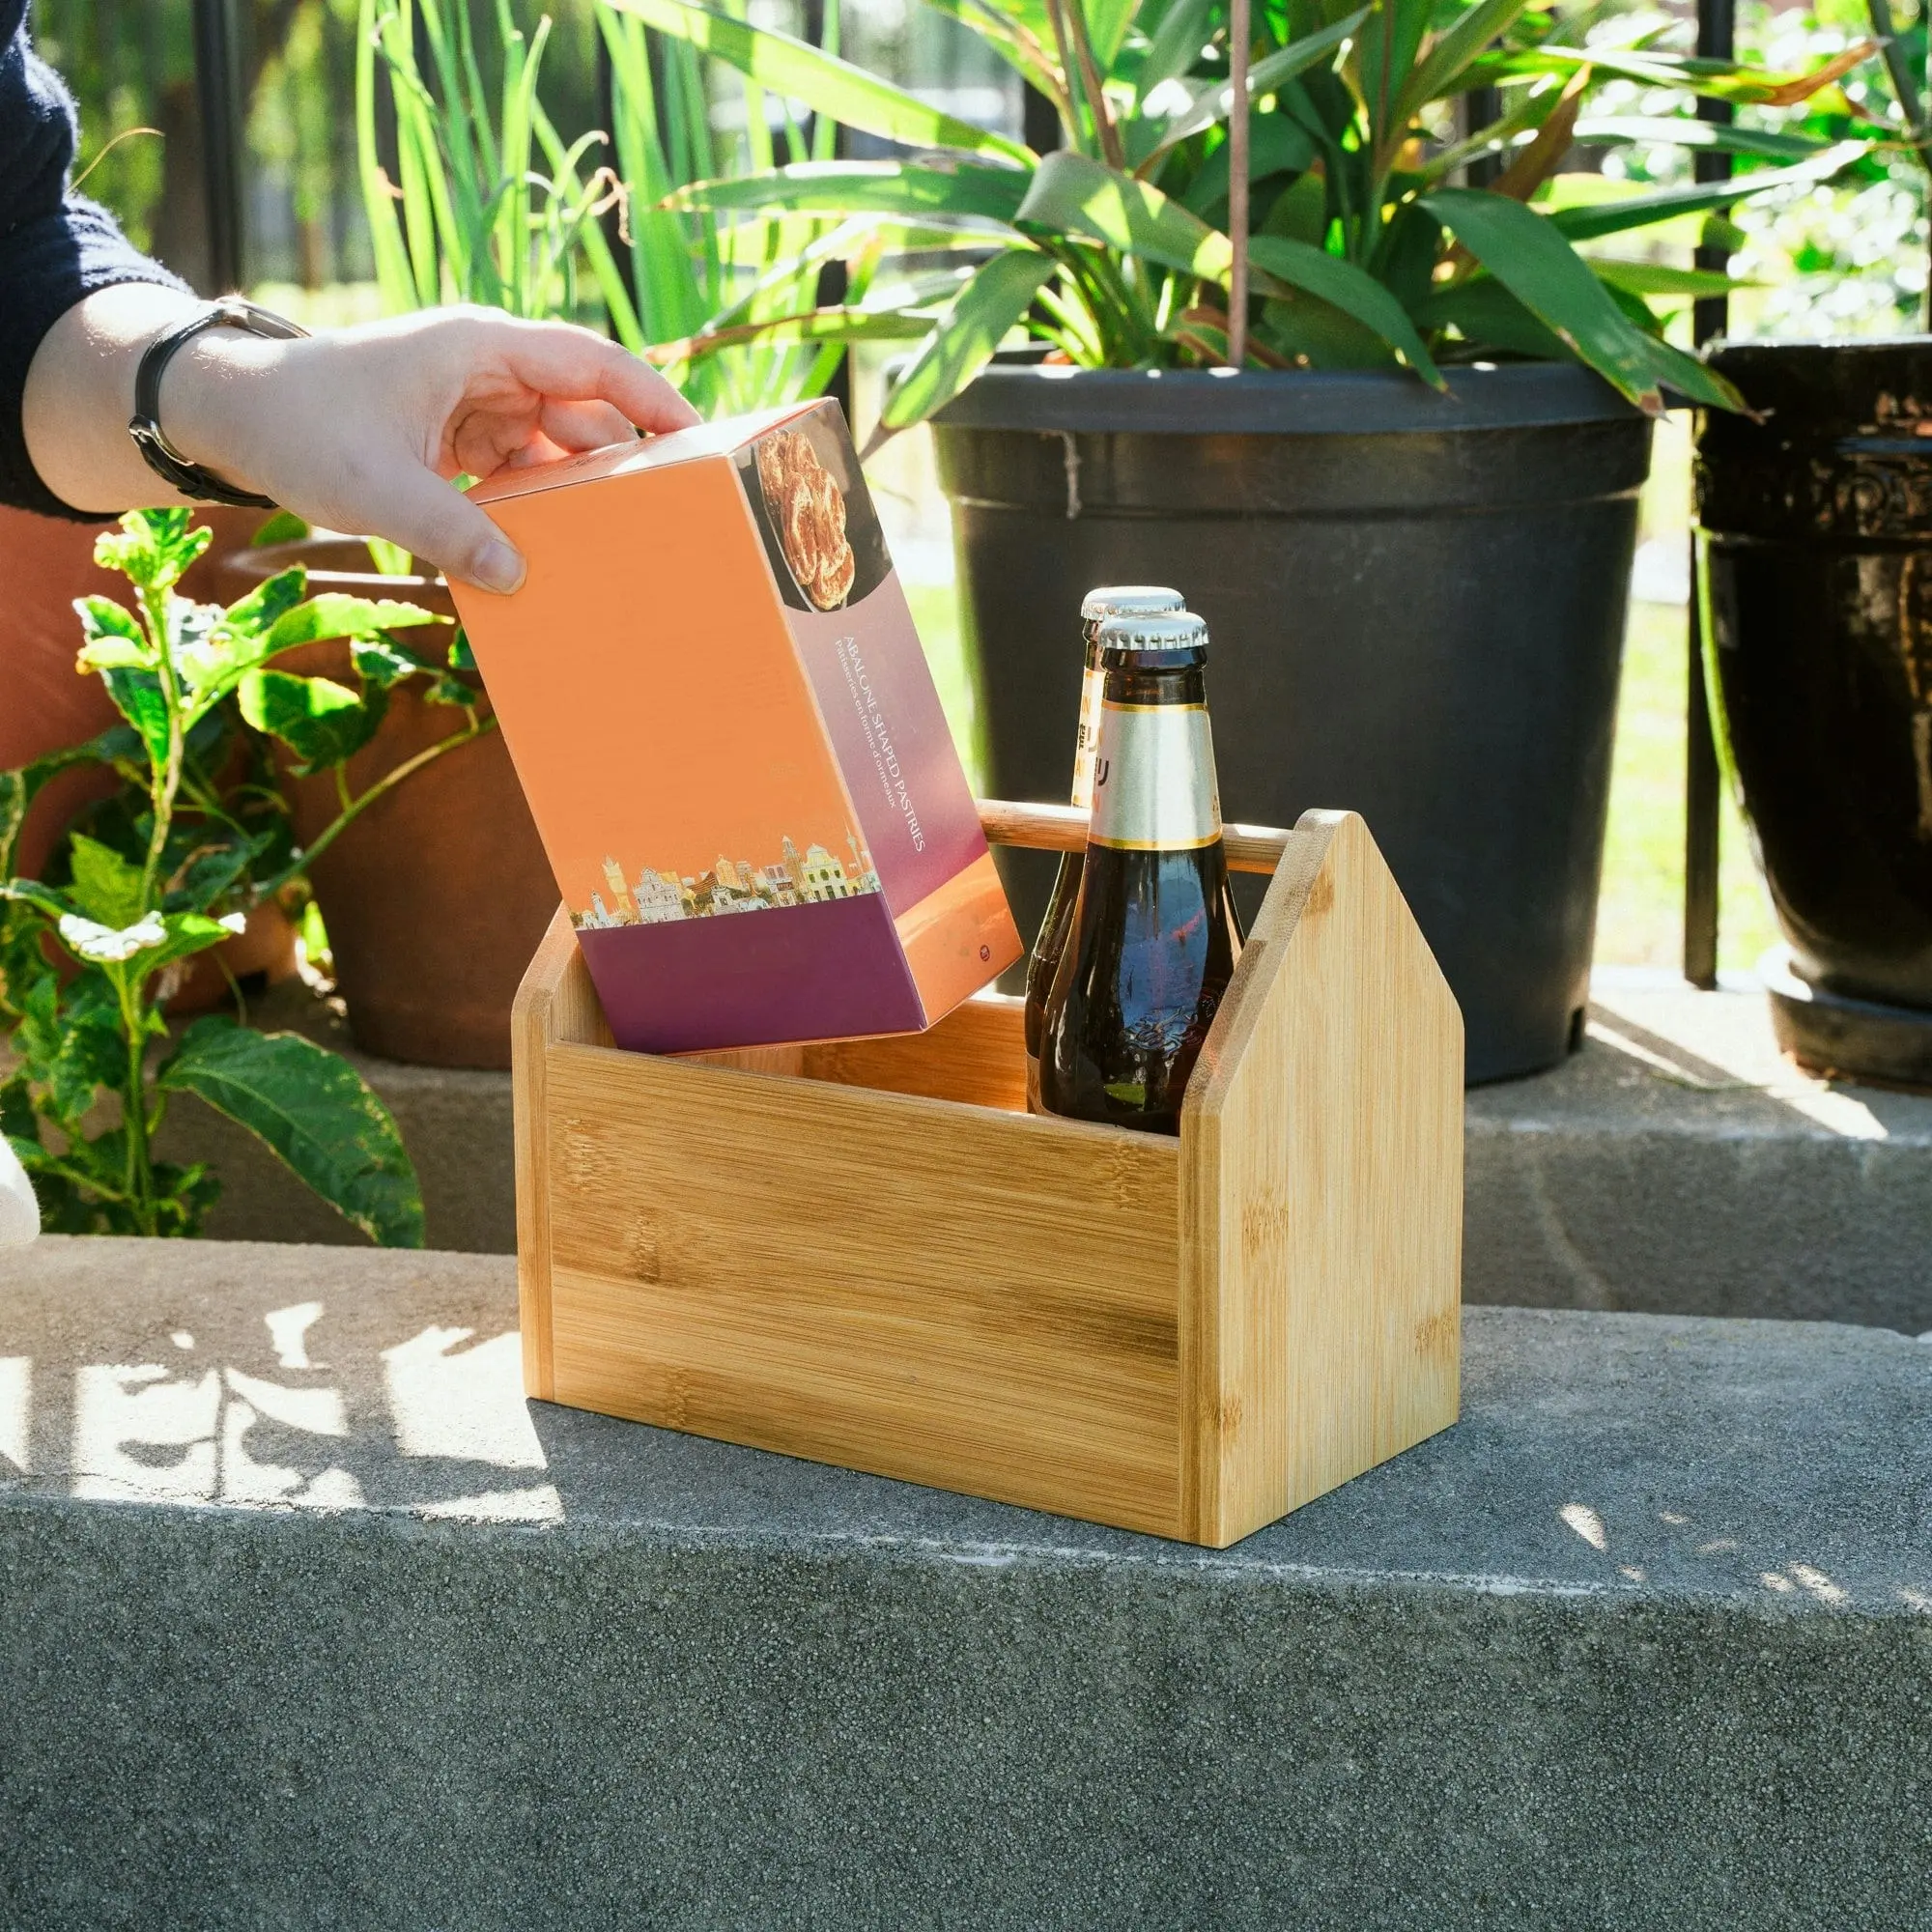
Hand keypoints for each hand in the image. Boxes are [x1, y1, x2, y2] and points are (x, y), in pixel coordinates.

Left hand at [23, 292, 701, 592]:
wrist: (228, 414)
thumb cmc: (299, 428)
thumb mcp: (378, 490)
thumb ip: (453, 535)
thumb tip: (517, 581)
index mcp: (479, 348)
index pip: (593, 363)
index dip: (653, 399)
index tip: (699, 441)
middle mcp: (485, 366)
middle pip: (581, 409)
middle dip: (619, 460)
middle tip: (665, 516)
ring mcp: (470, 400)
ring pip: (551, 443)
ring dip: (572, 491)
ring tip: (611, 542)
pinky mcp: (453, 433)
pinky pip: (515, 466)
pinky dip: (531, 503)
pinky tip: (545, 548)